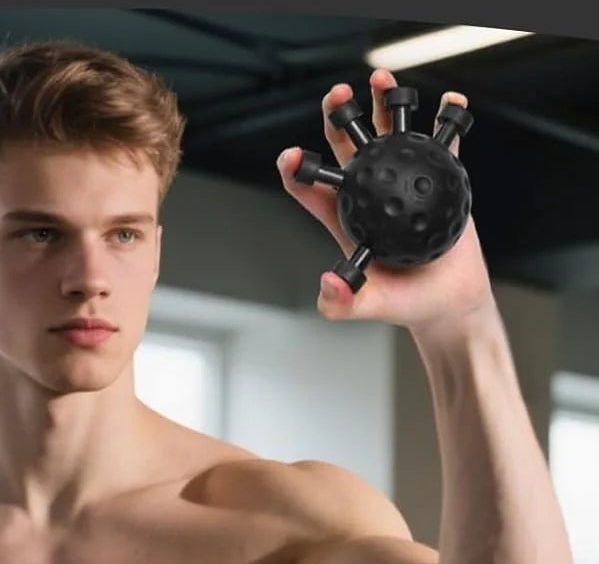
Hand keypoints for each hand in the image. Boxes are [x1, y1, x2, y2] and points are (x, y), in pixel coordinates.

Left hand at [276, 67, 495, 331]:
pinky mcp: (438, 178)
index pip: (315, 191)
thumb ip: (343, 302)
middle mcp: (370, 196)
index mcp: (346, 219)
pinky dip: (444, 119)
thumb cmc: (404, 303)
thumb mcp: (370, 305)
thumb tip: (327, 283)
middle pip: (346, 150)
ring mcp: (403, 183)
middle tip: (337, 95)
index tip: (290, 155)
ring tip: (380, 81)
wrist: (448, 300)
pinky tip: (449, 100)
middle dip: (337, 119)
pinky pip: (441, 143)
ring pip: (387, 135)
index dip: (298, 172)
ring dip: (382, 105)